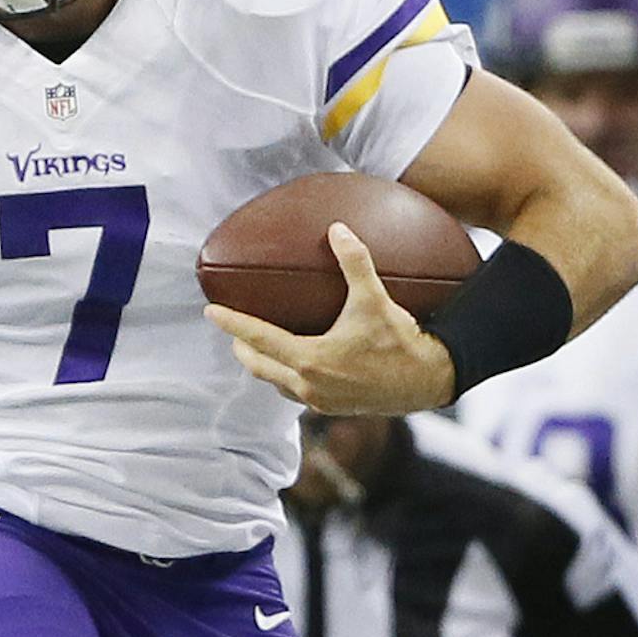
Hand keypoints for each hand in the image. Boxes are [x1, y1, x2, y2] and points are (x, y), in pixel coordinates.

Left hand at [205, 223, 454, 414]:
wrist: (427, 381)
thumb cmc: (400, 340)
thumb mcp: (375, 298)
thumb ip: (354, 262)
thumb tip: (337, 228)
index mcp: (311, 359)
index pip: (258, 338)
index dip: (231, 323)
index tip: (210, 311)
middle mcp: (309, 385)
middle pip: (257, 365)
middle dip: (241, 346)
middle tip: (232, 328)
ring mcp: (319, 401)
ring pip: (275, 382)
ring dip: (262, 364)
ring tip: (257, 345)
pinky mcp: (331, 408)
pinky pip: (295, 392)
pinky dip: (284, 377)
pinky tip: (292, 363)